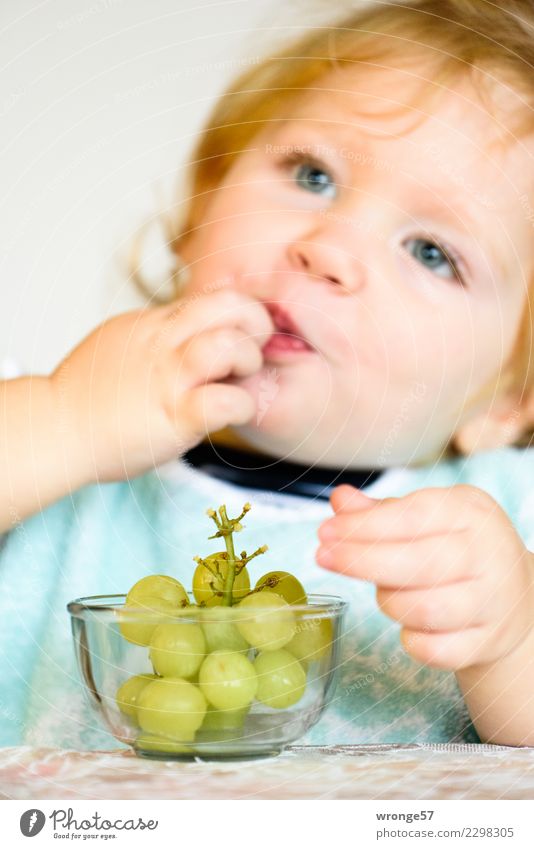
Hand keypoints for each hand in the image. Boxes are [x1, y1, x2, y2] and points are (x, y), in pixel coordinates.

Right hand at [49, 290, 272, 483]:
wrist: (57, 428)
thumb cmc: (89, 396)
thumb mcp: (121, 342)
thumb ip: (157, 335)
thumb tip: (188, 334)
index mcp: (154, 324)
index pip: (213, 298)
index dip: (240, 313)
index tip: (242, 336)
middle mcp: (165, 342)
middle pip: (230, 305)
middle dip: (256, 324)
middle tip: (252, 351)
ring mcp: (171, 377)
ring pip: (230, 344)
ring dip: (249, 360)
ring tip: (240, 380)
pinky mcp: (176, 415)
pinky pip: (226, 401)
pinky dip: (242, 406)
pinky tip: (235, 413)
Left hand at [316, 483, 533, 669]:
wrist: (514, 595)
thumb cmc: (458, 547)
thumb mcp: (429, 516)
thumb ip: (381, 511)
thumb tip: (340, 500)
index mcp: (470, 512)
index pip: (411, 516)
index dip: (363, 526)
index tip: (325, 532)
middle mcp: (489, 554)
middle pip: (418, 563)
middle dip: (361, 561)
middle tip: (322, 557)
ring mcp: (493, 602)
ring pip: (425, 609)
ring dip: (388, 602)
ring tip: (380, 592)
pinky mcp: (489, 642)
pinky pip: (437, 651)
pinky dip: (411, 641)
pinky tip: (405, 627)